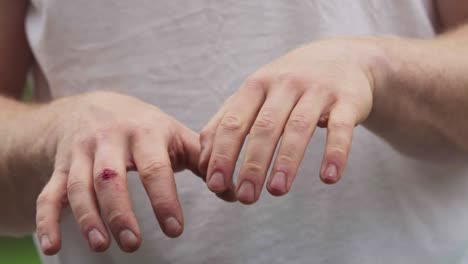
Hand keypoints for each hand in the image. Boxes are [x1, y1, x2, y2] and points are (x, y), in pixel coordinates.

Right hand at [36, 91, 201, 253]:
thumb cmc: (143, 127)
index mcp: (145, 131)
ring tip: (101, 246)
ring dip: (87, 218)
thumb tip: (233, 191)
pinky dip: (47, 220)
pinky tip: (51, 246)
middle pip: (110, 177)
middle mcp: (109, 139)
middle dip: (121, 212)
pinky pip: (49, 192)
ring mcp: (82, 151)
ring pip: (78, 186)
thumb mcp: (173, 134)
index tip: (175, 229)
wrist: (95, 105)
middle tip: (134, 244)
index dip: (163, 198)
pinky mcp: (61, 165)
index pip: (153, 166)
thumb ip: (203, 159)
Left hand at [199, 38, 383, 203]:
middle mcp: (284, 85)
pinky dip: (335, 152)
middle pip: (264, 127)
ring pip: (298, 127)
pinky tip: (329, 178)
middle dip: (252, 164)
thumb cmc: (288, 86)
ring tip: (277, 191)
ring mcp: (317, 90)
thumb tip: (205, 162)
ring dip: (287, 161)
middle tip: (246, 198)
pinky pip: (341, 128)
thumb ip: (227, 121)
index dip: (222, 154)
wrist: (340, 58)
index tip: (216, 185)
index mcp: (256, 85)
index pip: (234, 122)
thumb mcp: (255, 94)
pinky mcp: (347, 100)